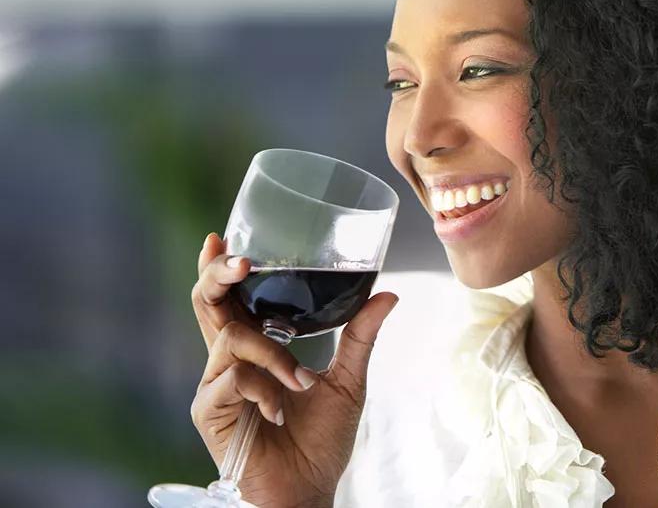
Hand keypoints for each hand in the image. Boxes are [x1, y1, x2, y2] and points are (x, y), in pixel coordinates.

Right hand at [190, 233, 398, 506]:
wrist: (309, 489)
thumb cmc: (321, 440)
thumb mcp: (347, 380)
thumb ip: (359, 336)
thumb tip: (388, 294)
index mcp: (253, 350)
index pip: (228, 300)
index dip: (218, 269)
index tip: (220, 237)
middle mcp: (228, 362)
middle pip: (207, 305)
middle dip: (218, 275)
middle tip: (239, 260)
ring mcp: (215, 387)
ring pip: (231, 338)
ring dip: (272, 353)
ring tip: (301, 381)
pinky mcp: (210, 412)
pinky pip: (232, 378)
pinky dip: (265, 388)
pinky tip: (281, 410)